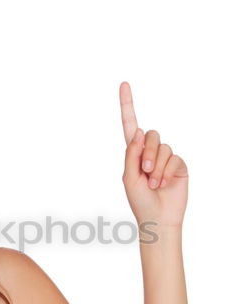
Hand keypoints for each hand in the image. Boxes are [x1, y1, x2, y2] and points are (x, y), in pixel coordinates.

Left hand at [119, 82, 188, 228]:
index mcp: (134, 154)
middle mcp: (150, 153)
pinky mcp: (179, 165)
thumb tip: (138, 131)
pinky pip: (174, 158)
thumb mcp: (129, 177)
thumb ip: (132, 154)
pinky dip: (166, 171)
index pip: (131, 126)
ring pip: (163, 146)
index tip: (124, 84)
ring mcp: (165, 158)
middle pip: (151, 135)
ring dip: (156, 166)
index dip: (127, 106)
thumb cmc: (139, 200)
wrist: (157, 218)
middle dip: (147, 153)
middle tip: (144, 172)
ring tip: (153, 184)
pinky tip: (163, 184)